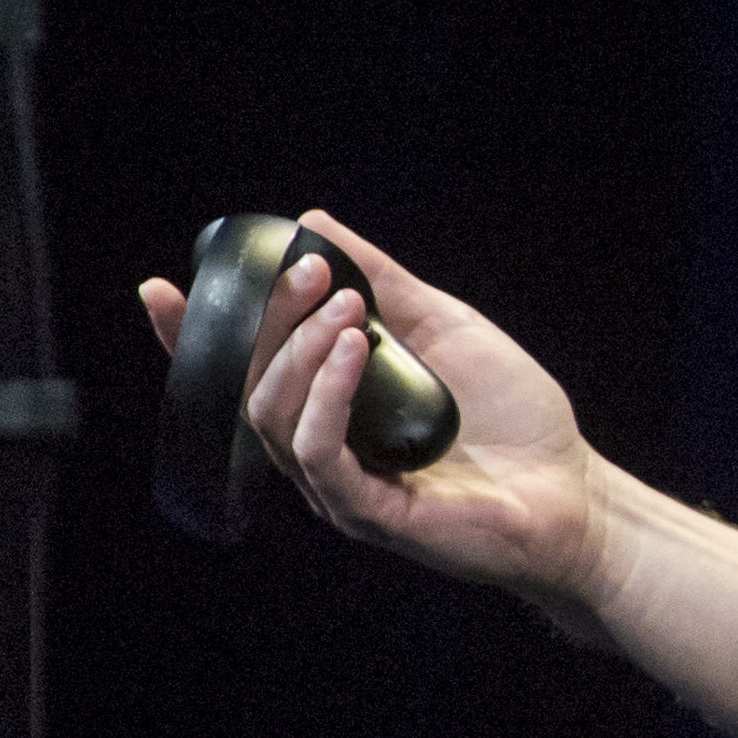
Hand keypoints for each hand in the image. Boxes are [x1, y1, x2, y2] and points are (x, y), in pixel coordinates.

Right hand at [137, 211, 611, 611]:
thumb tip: (316, 223)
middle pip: (251, 385)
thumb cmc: (512, 417)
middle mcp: (320, 451)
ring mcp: (339, 487)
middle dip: (270, 321)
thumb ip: (385, 282)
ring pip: (276, 416)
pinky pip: (319, 454)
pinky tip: (353, 352)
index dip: (191, 337)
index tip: (165, 288)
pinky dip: (326, 396)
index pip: (242, 373)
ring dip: (301, 351)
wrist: (573, 490)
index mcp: (327, 411)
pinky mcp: (368, 513)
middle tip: (311, 272)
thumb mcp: (445, 327)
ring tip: (344, 307)